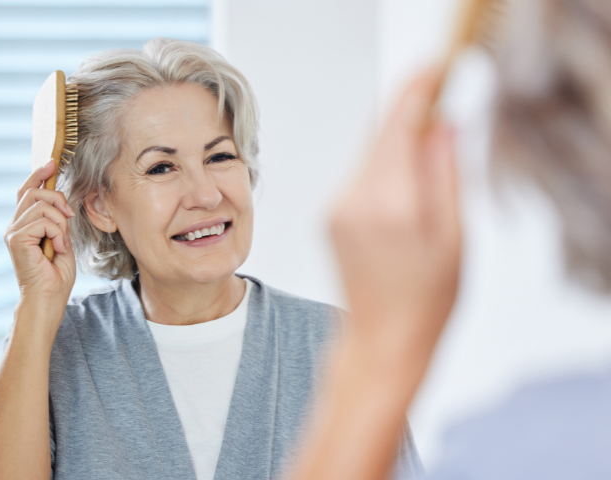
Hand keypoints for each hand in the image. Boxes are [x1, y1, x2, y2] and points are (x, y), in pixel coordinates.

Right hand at [4, 160, 76, 321]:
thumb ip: (59, 220)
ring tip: (62, 241)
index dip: (38, 175)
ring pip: (41, 206)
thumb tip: (61, 200)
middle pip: (34, 192)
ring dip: (60, 222)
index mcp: (25, 224)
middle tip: (68, 217)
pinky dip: (57, 233)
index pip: (27, 191)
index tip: (52, 164)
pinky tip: (58, 248)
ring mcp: (13, 232)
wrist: (49, 296)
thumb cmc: (56, 273)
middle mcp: (15, 225)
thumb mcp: (63, 239)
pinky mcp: (16, 240)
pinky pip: (43, 222)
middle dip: (57, 199)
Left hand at [330, 68, 461, 369]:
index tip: (434, 69)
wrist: (381, 339)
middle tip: (440, 110)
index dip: (417, 89)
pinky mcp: (328, 214)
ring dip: (397, 143)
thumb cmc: (425, 301)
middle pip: (380, 133)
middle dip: (409, 114)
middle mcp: (352, 199)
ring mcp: (334, 207)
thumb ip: (446, 174)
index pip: (399, 124)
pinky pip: (359, 174)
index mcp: (389, 203)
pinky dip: (383, 167)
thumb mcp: (453, 236)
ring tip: (427, 164)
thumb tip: (442, 124)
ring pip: (369, 152)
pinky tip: (403, 190)